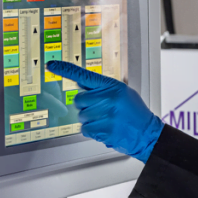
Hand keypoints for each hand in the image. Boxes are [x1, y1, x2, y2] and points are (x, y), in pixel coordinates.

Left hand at [45, 60, 163, 162]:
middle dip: (87, 106)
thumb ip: (102, 88)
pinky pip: (85, 129)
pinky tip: (106, 128)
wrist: (146, 133)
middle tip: (103, 110)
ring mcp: (104, 115)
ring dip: (91, 119)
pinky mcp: (101, 130)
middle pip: (79, 100)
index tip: (51, 65)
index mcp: (112, 87)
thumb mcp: (122, 93)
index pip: (84, 76)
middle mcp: (107, 99)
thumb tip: (82, 85)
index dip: (65, 69)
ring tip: (107, 120)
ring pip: (81, 116)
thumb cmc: (134, 112)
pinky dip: (93, 130)